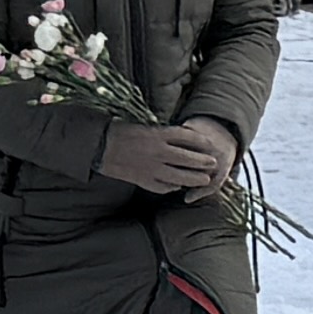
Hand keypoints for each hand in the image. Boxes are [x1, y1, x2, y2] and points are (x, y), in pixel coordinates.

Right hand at [105, 119, 233, 196]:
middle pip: (188, 158)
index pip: (188, 137)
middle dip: (203, 162)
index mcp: (158, 135)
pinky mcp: (143, 180)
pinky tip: (177, 186)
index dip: (201, 142)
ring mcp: (152, 168)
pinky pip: (163, 186)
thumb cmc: (119, 132)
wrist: (99, 146)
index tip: (209, 144)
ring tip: (204, 180)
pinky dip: (172, 187)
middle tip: (213, 163)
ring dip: (194, 179)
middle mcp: (158, 152)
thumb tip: (180, 138)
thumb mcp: (143, 126)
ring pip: (180, 176)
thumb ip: (161, 133)